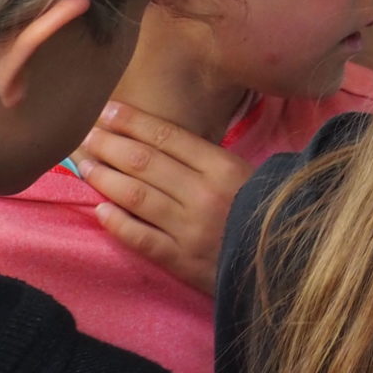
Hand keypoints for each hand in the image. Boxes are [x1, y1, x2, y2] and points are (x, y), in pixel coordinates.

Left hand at [72, 101, 255, 295]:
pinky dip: (117, 223)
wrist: (288, 262)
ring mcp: (191, 229)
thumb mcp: (249, 176)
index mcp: (224, 168)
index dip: (133, 122)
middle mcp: (204, 194)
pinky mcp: (183, 261)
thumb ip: (211, 161)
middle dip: (109, 145)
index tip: (107, 110)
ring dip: (105, 179)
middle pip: (145, 163)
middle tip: (84, 135)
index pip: (168, 137)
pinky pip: (142, 238)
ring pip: (137, 197)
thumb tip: (163, 143)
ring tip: (84, 167)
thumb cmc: (268, 212)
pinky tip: (99, 211)